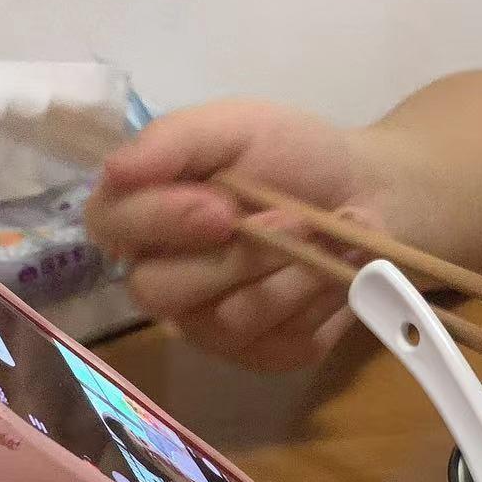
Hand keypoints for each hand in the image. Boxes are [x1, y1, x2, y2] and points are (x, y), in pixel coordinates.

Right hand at [86, 101, 395, 372]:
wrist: (371, 189)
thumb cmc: (293, 153)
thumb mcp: (234, 126)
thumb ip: (172, 141)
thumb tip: (114, 169)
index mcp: (143, 216)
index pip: (109, 227)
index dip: (160, 222)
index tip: (221, 208)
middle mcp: (164, 279)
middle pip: (159, 291)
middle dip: (235, 257)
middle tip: (295, 221)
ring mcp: (212, 327)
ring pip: (229, 320)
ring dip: (290, 272)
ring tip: (327, 232)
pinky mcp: (265, 355)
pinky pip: (280, 342)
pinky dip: (318, 298)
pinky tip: (337, 267)